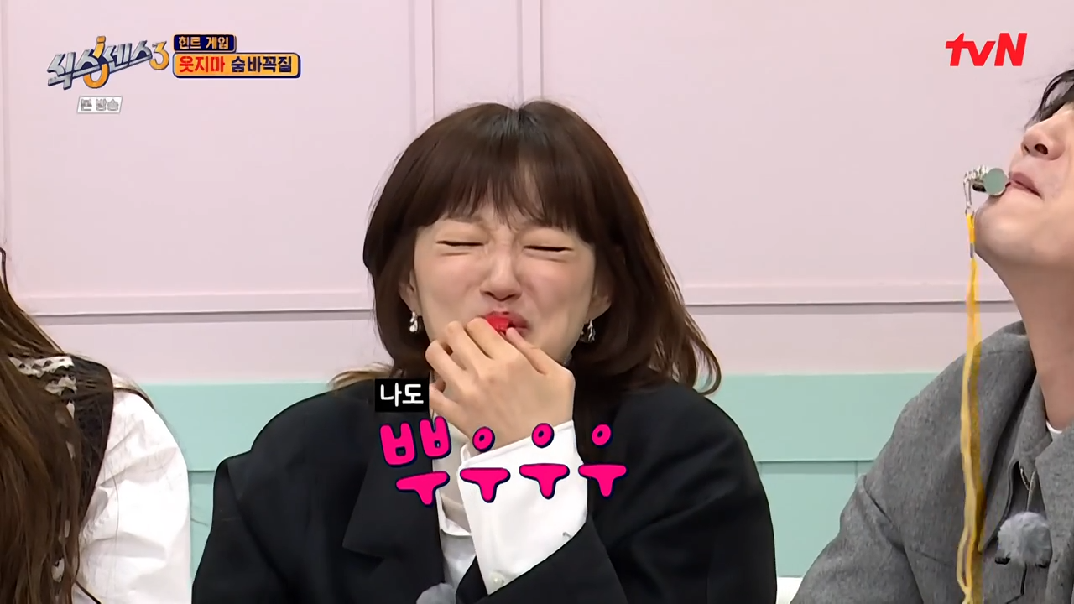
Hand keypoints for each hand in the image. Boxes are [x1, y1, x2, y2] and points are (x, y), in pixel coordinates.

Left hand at [425, 318, 574, 448]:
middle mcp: (482, 372)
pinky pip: (431, 393)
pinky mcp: (455, 414)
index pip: (478, 325)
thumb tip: (509, 333)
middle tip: (463, 339)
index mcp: (509, 360)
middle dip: (457, 331)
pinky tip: (444, 385)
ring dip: (440, 351)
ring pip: (435, 357)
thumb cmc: (554, 414)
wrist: (539, 456)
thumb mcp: (559, 376)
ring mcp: (465, 394)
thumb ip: (534, 350)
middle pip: (453, 334)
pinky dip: (434, 386)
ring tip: (448, 356)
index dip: (479, 325)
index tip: (483, 332)